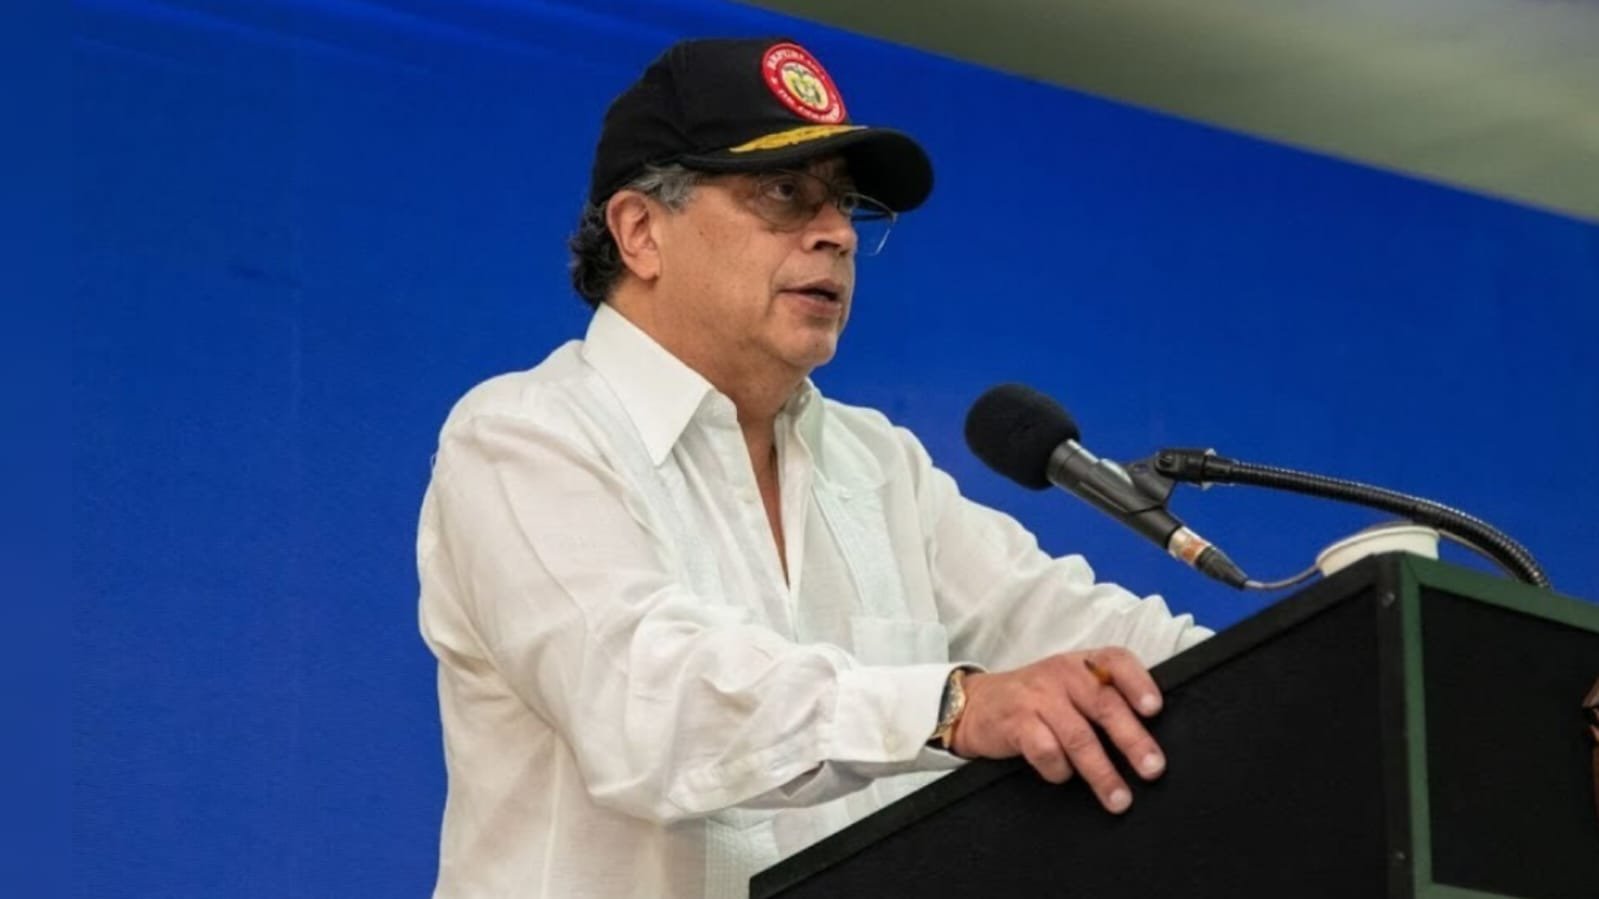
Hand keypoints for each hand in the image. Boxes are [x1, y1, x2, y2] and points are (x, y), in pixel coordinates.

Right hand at [951, 648, 1165, 813]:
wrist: (976, 704)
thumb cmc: (1037, 700)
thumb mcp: (1069, 686)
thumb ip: (1104, 698)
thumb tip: (1149, 740)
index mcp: (1082, 663)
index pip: (1116, 661)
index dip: (1138, 683)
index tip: (1154, 709)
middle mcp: (1062, 674)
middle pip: (1104, 705)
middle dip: (1132, 740)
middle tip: (1152, 768)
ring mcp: (1038, 697)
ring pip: (1078, 736)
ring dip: (1102, 772)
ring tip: (1119, 798)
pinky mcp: (1016, 722)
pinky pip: (1045, 751)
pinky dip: (1059, 770)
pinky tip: (1062, 775)